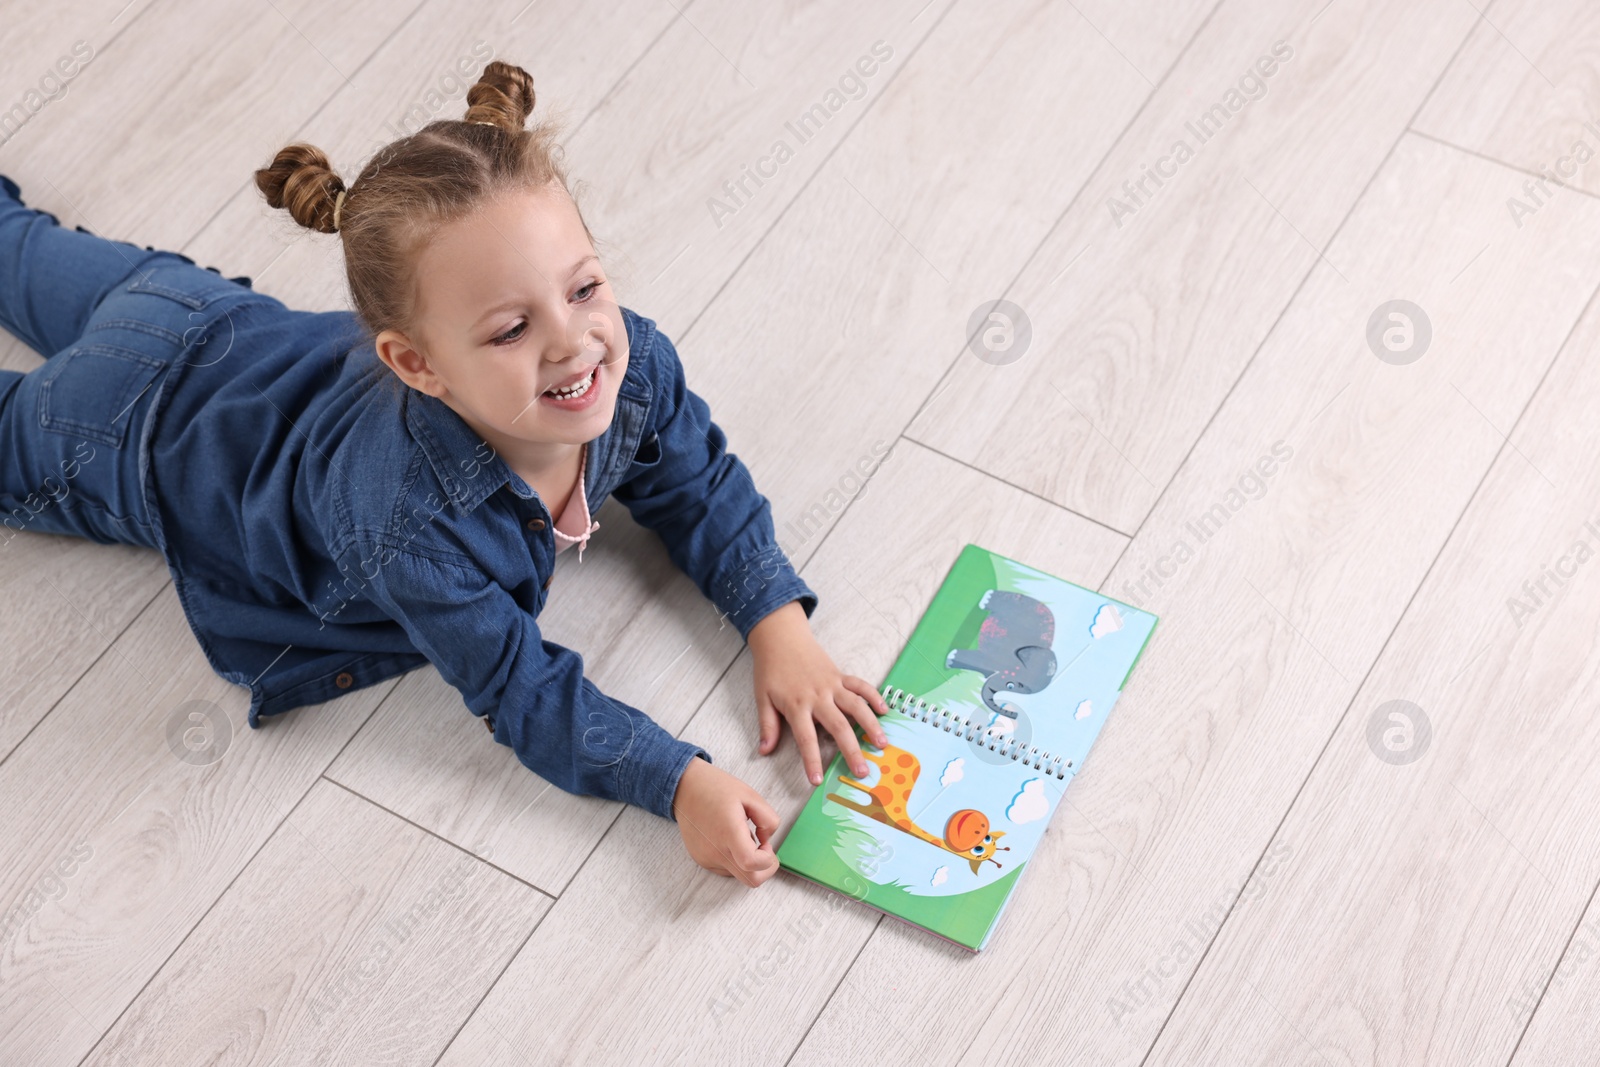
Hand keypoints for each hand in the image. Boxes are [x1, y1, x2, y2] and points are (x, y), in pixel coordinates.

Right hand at [671, 756, 779, 886]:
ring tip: (741, 835)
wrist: (686, 788)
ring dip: (748, 862)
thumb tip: (767, 840)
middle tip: (763, 848)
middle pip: (750, 880)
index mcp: (728, 832)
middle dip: (764, 869)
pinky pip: (726, 869)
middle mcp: (716, 850)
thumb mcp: (751, 795)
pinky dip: (735, 859)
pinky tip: (729, 839)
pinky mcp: (701, 860)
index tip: (766, 844)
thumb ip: (768, 819)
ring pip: (739, 875)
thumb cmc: (716, 789)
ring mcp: (707, 858)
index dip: (767, 859)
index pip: (751, 863)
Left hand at [747, 601, 889, 786]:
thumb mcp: (762, 698)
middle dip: (852, 751)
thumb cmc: (770, 670)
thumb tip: (764, 751)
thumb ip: (767, 725)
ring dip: (871, 725)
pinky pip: (861, 685)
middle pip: (838, 727)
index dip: (811, 761)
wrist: (781, 638)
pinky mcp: (840, 675)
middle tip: (863, 771)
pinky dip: (873, 696)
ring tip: (882, 744)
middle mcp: (818, 697)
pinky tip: (884, 710)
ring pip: (856, 706)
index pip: (806, 739)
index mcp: (796, 706)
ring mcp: (832, 685)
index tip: (817, 780)